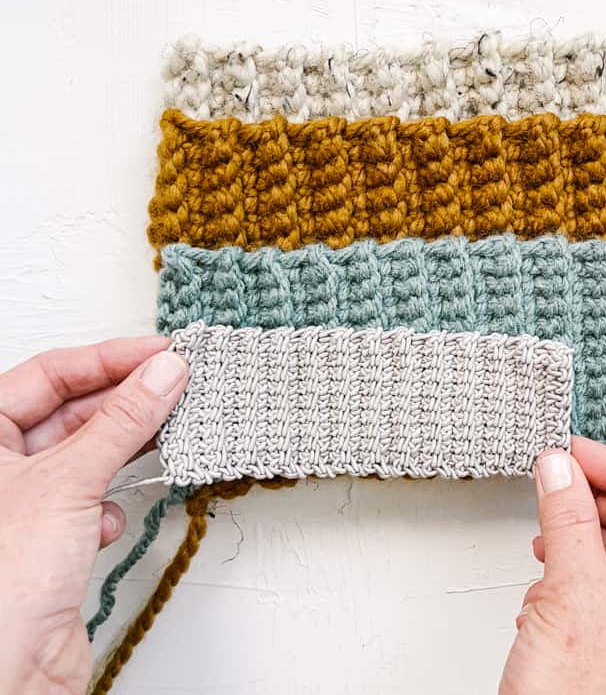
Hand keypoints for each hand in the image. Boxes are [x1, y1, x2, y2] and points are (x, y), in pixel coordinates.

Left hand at [0, 338, 188, 694]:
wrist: (10, 672)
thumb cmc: (3, 586)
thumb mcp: (69, 481)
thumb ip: (122, 422)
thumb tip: (163, 373)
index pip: (46, 375)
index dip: (105, 359)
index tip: (160, 354)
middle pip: (67, 412)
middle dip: (123, 402)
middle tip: (176, 386)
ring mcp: (23, 506)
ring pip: (84, 456)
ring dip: (123, 451)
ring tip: (164, 434)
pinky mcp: (51, 543)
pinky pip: (91, 500)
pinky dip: (110, 503)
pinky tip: (114, 517)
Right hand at [501, 436, 605, 694]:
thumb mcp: (573, 593)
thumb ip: (568, 518)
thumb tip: (561, 466)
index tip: (574, 448)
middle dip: (592, 504)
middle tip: (552, 475)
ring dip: (576, 540)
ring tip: (544, 529)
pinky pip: (600, 589)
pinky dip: (569, 575)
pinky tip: (543, 580)